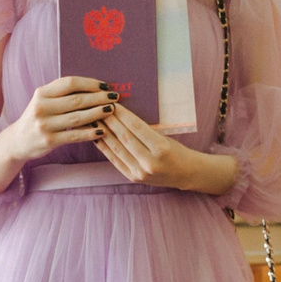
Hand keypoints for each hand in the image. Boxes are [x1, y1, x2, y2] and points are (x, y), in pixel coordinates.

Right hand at [4, 75, 114, 165]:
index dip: (90, 83)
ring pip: (78, 117)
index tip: (105, 86)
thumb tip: (94, 88)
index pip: (70, 83)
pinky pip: (74, 135)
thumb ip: (62, 94)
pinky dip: (90, 133)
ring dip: (98, 113)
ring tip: (112, 110)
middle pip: (76, 99)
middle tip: (115, 97)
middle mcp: (41, 107)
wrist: (18, 141)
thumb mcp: (44, 101)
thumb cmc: (38, 118)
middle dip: (99, 98)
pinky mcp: (49, 141)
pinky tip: (102, 130)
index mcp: (41, 93)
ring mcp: (44, 125)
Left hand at [95, 104, 232, 193]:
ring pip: (117, 148)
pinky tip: (97, 137)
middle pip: (125, 137)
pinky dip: (105, 148)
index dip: (123, 115)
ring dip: (104, 133)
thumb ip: (144, 131)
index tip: (112, 104)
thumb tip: (120, 115)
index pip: (137, 127)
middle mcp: (150, 162)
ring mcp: (140, 172)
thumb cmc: (177, 151)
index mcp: (162, 148)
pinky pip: (115, 160)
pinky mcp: (133, 177)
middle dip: (110, 121)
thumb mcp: (165, 138)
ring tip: (95, 121)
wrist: (185, 174)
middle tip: (99, 108)